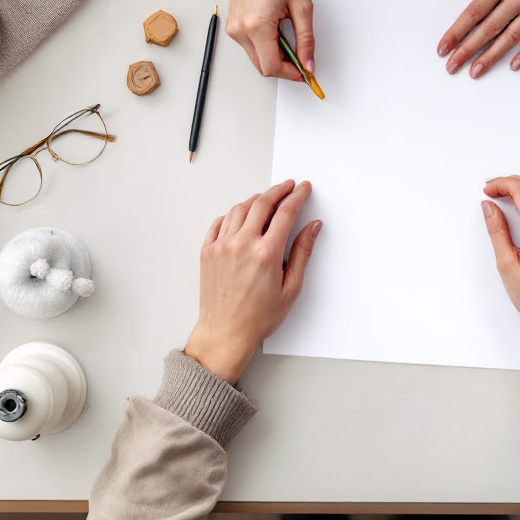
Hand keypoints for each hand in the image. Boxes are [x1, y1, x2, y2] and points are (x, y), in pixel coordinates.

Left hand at [185, 179, 322, 383]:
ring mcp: (221, 246)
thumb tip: (312, 227)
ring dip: (256, 199)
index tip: (304, 188)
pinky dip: (232, 214)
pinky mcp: (207, 251)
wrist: (225, 333)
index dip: (298, 196)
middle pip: (262, 203)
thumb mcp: (291, 288)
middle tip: (288, 186)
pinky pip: (219, 222)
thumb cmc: (258, 317)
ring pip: (240, 208)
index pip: (286, 212)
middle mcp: (242, 244)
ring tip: (267, 199)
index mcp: (266, 253)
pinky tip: (241, 215)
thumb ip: (302, 252)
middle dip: (278, 190)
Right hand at [226, 0, 314, 81]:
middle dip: (284, 66)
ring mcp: (234, 29)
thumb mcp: (301, 6)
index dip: (291, 73)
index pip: (272, 67)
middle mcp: (240, 30)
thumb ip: (306, 40)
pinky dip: (265, 46)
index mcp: (256, 26)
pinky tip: (275, 30)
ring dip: (274, 55)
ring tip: (286, 33)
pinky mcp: (233, 26)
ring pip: (257, 59)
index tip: (304, 72)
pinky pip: (251, 47)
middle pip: (263, 67)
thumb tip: (308, 63)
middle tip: (300, 55)